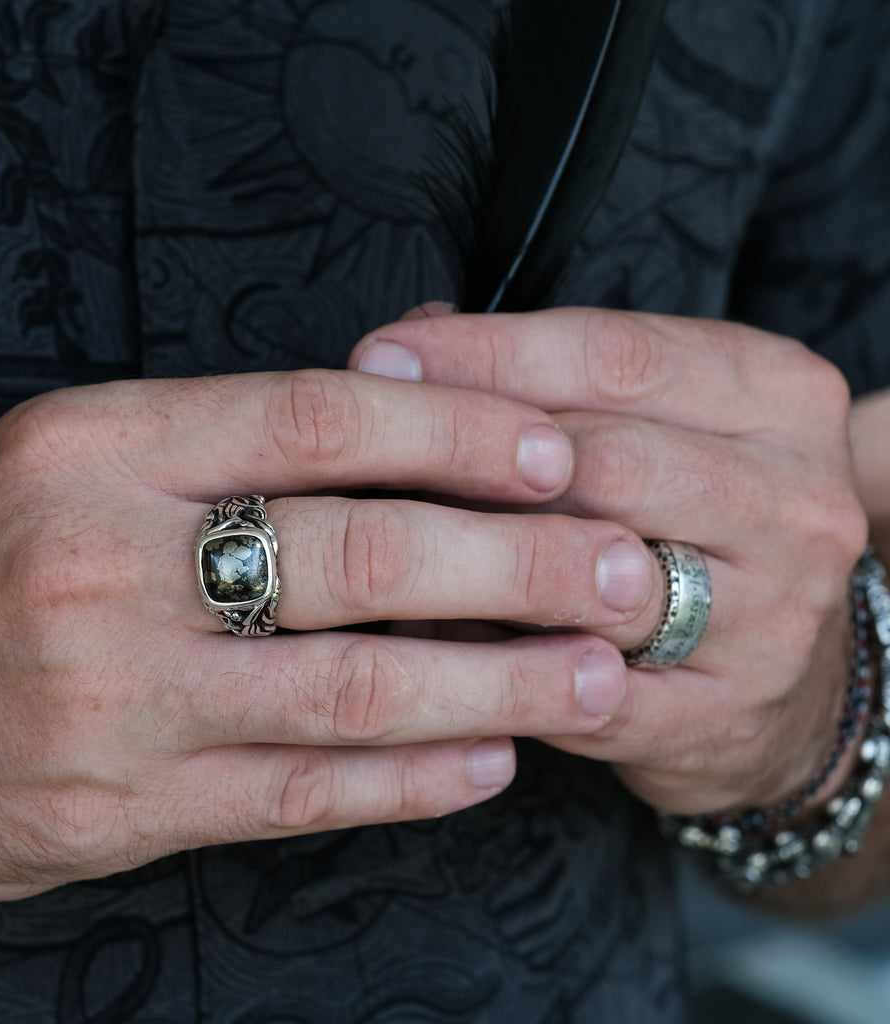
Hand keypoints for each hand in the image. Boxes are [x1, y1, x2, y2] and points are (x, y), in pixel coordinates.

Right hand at [0, 369, 663, 904]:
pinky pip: (301, 792)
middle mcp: (106, 566)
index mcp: (93, 449)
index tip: (557, 450)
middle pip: (358, 554)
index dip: (458, 431)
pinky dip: (411, 777)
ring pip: (349, 689)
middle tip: (626, 567)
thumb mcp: (71, 459)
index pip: (315, 418)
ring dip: (494, 679)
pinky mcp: (125, 809)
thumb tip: (402, 398)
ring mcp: (118, 698)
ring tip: (595, 671)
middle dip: (516, 561)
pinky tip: (491, 758)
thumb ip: (227, 432)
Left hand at [350, 307, 868, 816]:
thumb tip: (407, 343)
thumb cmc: (690, 524)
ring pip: (597, 576)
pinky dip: (493, 659)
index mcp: (780, 398)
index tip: (380, 358)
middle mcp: (797, 503)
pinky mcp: (725, 717)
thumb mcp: (654, 422)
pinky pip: (581, 686)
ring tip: (388, 545)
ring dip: (478, 561)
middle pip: (608, 460)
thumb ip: (542, 374)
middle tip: (366, 459)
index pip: (619, 357)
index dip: (486, 354)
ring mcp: (773, 619)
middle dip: (470, 457)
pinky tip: (428, 637)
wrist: (787, 677)